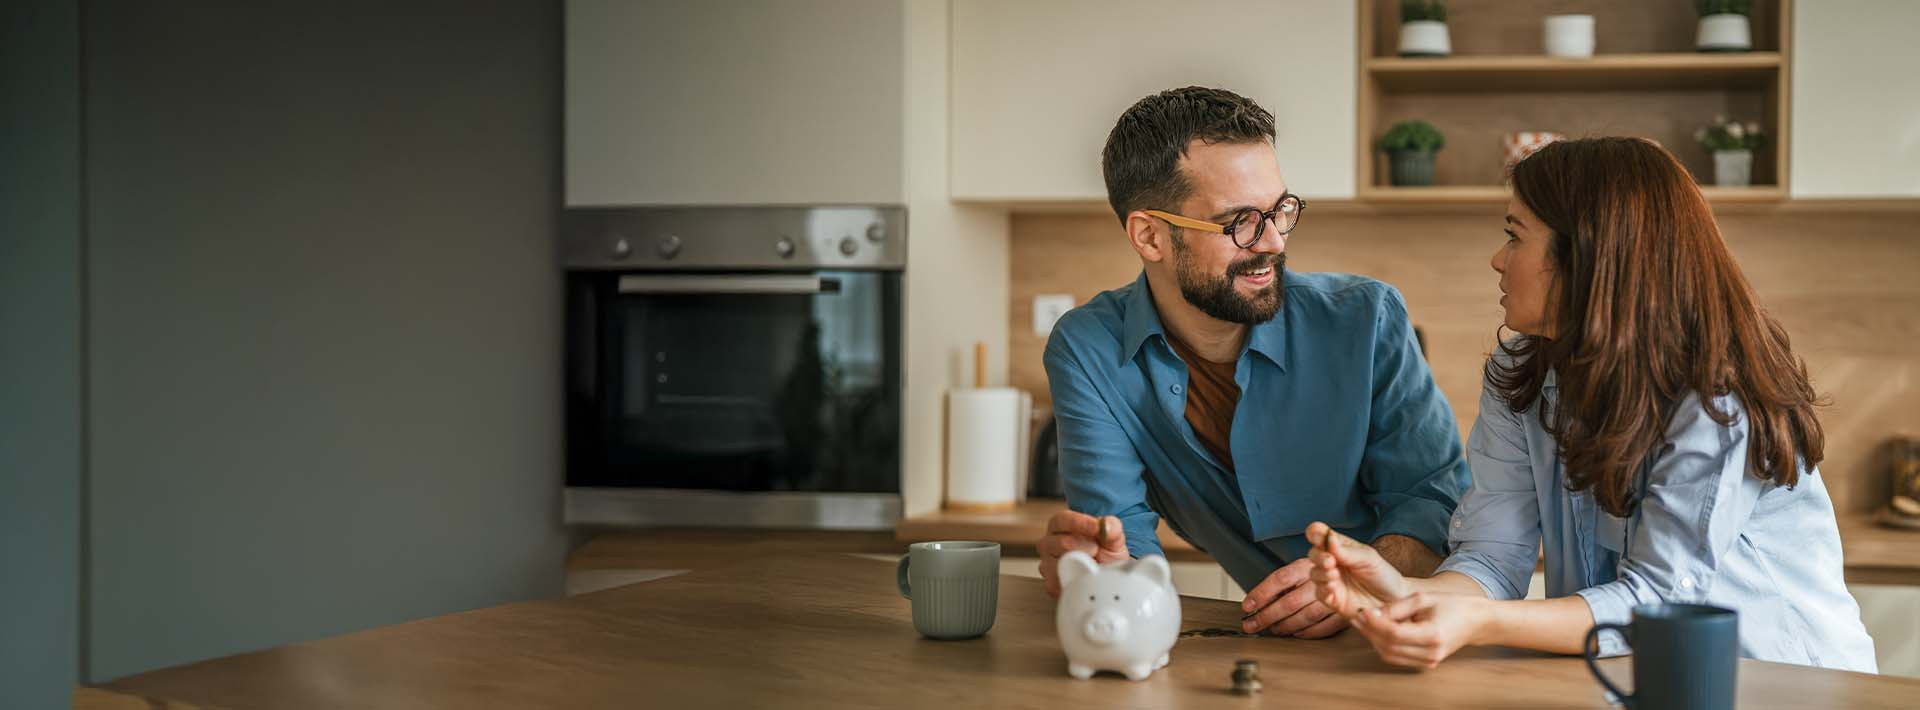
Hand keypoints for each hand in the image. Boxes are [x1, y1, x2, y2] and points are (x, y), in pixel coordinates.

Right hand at [1037, 510, 1127, 597]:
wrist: (1108, 578)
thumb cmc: (1106, 554)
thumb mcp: (1114, 539)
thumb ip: (1112, 528)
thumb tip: (1105, 524)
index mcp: (1060, 526)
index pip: (1061, 520)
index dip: (1078, 523)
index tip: (1096, 527)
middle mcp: (1049, 543)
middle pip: (1059, 542)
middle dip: (1082, 546)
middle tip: (1096, 550)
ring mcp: (1048, 564)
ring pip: (1057, 563)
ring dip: (1078, 565)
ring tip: (1092, 565)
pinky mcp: (1050, 584)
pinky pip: (1058, 582)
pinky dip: (1075, 581)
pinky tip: (1085, 578)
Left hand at [1238, 558, 1346, 637]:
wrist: (1356, 568)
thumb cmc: (1322, 571)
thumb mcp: (1302, 568)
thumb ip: (1282, 583)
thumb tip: (1255, 601)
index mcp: (1306, 565)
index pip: (1279, 579)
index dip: (1261, 594)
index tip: (1247, 606)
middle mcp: (1320, 580)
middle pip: (1289, 601)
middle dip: (1267, 616)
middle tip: (1252, 625)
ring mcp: (1335, 597)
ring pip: (1306, 616)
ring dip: (1286, 626)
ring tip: (1273, 630)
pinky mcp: (1345, 612)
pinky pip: (1325, 627)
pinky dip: (1309, 632)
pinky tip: (1297, 634)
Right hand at [1306, 521, 1414, 618]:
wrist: (1396, 600)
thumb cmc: (1383, 575)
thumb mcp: (1368, 558)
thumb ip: (1347, 551)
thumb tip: (1329, 538)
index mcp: (1339, 547)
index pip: (1320, 535)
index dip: (1315, 532)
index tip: (1317, 534)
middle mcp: (1332, 563)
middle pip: (1313, 554)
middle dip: (1318, 556)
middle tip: (1330, 560)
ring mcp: (1331, 581)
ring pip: (1314, 574)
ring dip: (1321, 573)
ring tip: (1335, 575)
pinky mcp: (1332, 599)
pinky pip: (1320, 593)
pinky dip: (1324, 589)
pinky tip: (1333, 587)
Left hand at [1351, 592, 1490, 669]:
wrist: (1474, 621)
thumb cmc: (1451, 605)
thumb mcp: (1423, 598)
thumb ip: (1396, 607)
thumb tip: (1372, 614)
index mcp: (1433, 635)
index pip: (1394, 634)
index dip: (1375, 623)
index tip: (1362, 611)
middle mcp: (1431, 653)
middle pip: (1389, 647)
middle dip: (1370, 631)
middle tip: (1357, 616)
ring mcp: (1429, 661)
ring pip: (1389, 655)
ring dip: (1373, 639)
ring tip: (1363, 622)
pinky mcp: (1425, 663)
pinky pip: (1397, 657)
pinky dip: (1383, 645)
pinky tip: (1376, 630)